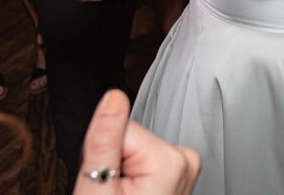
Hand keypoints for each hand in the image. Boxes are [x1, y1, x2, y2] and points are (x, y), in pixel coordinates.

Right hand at [75, 89, 199, 194]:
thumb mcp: (97, 187)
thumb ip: (105, 140)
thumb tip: (113, 98)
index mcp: (171, 160)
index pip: (122, 128)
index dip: (105, 155)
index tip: (106, 181)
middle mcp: (186, 161)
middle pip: (132, 137)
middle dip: (116, 163)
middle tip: (113, 192)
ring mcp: (186, 169)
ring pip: (138, 148)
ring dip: (125, 170)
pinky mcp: (180, 172)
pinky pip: (147, 159)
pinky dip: (135, 175)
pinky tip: (134, 194)